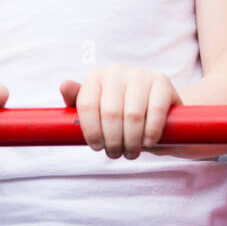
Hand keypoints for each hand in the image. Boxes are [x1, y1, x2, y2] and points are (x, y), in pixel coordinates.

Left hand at [59, 65, 180, 159]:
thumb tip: (64, 86)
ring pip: (132, 115)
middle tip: (116, 154)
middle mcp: (116, 71)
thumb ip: (77, 102)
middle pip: (110, 113)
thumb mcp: (96, 111)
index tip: (97, 147)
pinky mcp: (162, 81)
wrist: (155, 112)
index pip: (87, 105)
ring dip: (132, 141)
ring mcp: (140, 74)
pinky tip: (148, 142)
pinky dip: (151, 132)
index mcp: (95, 77)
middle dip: (113, 141)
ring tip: (131, 152)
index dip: (91, 131)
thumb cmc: (120, 114)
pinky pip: (155, 111)